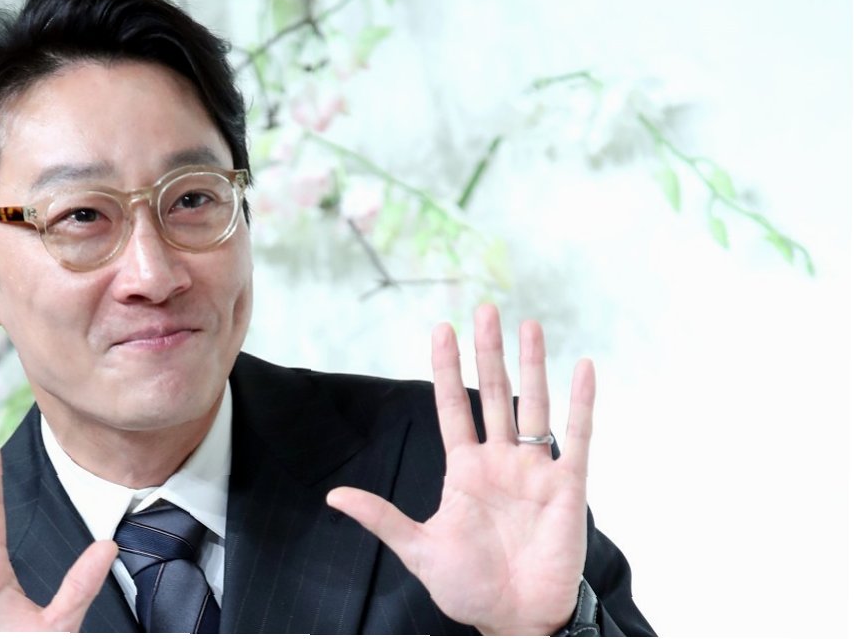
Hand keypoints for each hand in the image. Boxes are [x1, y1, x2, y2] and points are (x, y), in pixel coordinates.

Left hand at [327, 304, 593, 634]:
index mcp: (465, 469)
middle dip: (488, 353)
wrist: (515, 619)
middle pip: (494, 394)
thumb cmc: (469, 586)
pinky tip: (583, 366)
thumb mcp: (417, 549)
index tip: (441, 329)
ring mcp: (535, 470)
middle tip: (484, 309)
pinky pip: (577, 436)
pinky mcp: (567, 486)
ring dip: (532, 365)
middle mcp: (500, 461)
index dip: (447, 369)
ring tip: (527, 325)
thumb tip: (334, 496)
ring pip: (534, 405)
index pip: (453, 407)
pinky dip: (581, 402)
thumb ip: (381, 517)